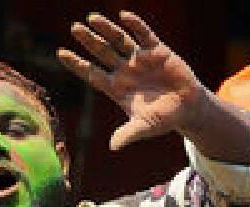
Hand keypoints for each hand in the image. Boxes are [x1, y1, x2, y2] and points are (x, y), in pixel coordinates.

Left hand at [57, 11, 206, 150]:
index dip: (77, 64)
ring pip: (119, 40)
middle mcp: (125, 71)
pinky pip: (144, 35)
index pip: (92, 73)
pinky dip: (135, 25)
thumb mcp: (145, 127)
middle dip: (89, 41)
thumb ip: (129, 134)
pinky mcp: (157, 51)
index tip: (61, 53)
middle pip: (102, 52)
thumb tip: (113, 146)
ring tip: (92, 18)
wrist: (188, 108)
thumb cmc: (164, 119)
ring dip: (107, 29)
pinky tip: (124, 16)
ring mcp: (140, 59)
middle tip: (75, 28)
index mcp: (117, 88)